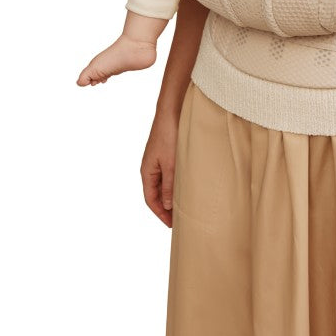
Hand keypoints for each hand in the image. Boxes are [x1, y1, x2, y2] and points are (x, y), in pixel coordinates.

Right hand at [140, 112, 178, 227]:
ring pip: (165, 183)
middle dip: (167, 208)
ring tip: (186, 205)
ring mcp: (159, 160)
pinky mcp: (168, 153)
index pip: (151, 199)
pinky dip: (177, 183)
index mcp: (147, 171)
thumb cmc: (169, 134)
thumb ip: (169, 186)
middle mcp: (151, 167)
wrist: (173, 110)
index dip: (160, 214)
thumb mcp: (171, 164)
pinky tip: (188, 185)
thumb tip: (167, 206)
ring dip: (173, 195)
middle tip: (181, 219)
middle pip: (157, 193)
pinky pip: (171, 173)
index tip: (172, 225)